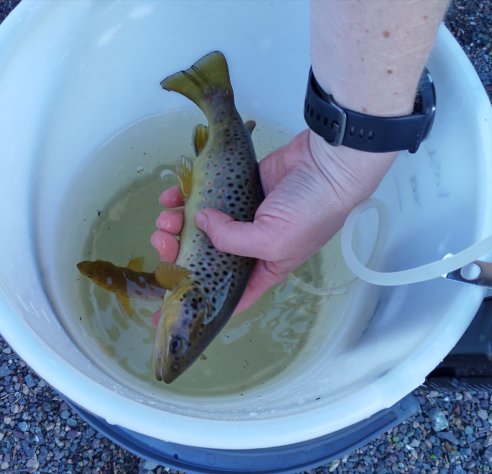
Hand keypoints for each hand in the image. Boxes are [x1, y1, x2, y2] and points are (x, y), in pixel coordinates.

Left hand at [151, 129, 396, 313]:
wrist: (328, 164)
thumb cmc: (310, 211)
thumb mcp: (272, 241)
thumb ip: (232, 241)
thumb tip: (201, 224)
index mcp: (262, 267)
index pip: (224, 294)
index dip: (194, 302)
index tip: (164, 308)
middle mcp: (249, 245)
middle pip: (203, 257)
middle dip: (177, 253)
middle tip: (162, 242)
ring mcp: (241, 214)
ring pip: (198, 227)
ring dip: (176, 225)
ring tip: (165, 219)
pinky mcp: (234, 187)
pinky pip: (202, 195)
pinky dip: (183, 197)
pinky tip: (172, 196)